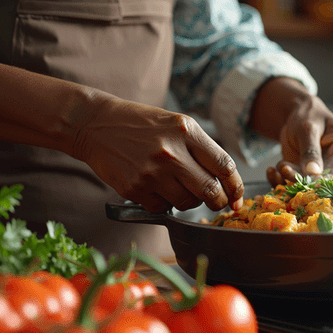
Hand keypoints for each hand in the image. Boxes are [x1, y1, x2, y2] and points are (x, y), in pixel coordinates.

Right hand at [73, 94, 243, 212]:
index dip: (236, 186)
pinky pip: (162, 208)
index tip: (237, 197)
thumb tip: (225, 180)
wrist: (95, 125)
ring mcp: (152, 172)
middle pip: (211, 190)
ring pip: (187, 203)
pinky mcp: (135, 188)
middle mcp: (172, 152)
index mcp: (187, 131)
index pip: (224, 166)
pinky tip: (155, 187)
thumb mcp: (176, 124)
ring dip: (189, 201)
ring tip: (177, 187)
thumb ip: (201, 148)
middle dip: (219, 201)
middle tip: (217, 201)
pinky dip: (164, 203)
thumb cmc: (140, 125)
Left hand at [267, 96, 332, 185]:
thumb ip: (310, 150)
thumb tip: (313, 172)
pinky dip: (282, 181)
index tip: (307, 182)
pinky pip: (296, 184)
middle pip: (325, 181)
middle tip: (284, 169)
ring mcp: (325, 171)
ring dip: (290, 179)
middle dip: (302, 179)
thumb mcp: (308, 129)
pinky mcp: (309, 176)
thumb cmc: (308, 115)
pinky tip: (271, 171)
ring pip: (309, 185)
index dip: (325, 181)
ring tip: (278, 166)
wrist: (295, 116)